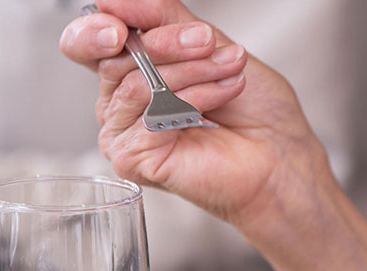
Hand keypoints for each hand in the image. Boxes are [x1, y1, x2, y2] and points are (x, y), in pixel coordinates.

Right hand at [59, 0, 335, 232]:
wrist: (279, 155)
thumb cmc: (252, 110)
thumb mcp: (206, 42)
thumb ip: (160, 18)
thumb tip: (111, 1)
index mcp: (130, 72)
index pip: (87, 42)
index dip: (94, 29)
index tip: (121, 24)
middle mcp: (120, 104)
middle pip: (116, 58)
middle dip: (170, 43)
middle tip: (208, 42)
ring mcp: (123, 135)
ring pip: (135, 84)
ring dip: (192, 71)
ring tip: (230, 71)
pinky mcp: (133, 159)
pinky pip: (151, 114)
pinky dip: (194, 98)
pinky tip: (221, 97)